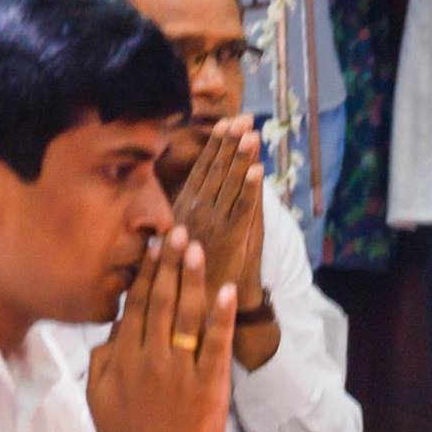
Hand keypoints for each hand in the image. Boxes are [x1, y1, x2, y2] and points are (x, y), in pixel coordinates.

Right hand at [87, 226, 239, 431]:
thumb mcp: (97, 394)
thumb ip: (103, 357)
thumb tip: (114, 324)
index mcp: (123, 357)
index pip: (135, 305)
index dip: (144, 273)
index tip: (151, 245)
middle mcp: (150, 358)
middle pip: (159, 301)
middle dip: (168, 264)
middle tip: (176, 230)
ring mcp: (180, 371)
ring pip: (185, 315)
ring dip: (190, 279)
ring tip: (195, 247)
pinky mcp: (207, 386)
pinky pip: (215, 345)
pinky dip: (221, 317)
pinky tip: (227, 290)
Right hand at [170, 115, 267, 321]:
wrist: (195, 313)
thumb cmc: (185, 280)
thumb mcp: (174, 243)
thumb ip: (177, 220)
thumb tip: (177, 200)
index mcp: (184, 210)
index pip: (202, 171)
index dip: (216, 147)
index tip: (227, 124)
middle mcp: (197, 213)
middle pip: (216, 171)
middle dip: (230, 144)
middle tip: (243, 118)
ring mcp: (214, 225)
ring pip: (229, 185)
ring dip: (241, 158)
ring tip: (251, 134)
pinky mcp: (230, 241)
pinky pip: (242, 210)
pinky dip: (249, 190)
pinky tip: (257, 170)